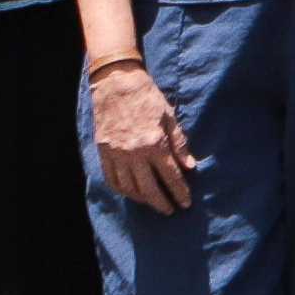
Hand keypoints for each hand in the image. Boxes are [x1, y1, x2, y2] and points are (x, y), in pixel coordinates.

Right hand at [86, 58, 198, 213]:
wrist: (116, 83)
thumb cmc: (147, 97)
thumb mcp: (169, 117)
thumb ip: (179, 143)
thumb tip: (190, 167)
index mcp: (154, 143)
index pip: (170, 176)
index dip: (180, 192)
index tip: (186, 203)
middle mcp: (134, 153)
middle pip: (149, 189)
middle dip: (162, 203)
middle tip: (170, 210)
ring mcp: (116, 154)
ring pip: (129, 188)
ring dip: (142, 200)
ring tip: (152, 203)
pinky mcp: (104, 152)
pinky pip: (112, 179)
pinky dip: (123, 190)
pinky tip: (132, 193)